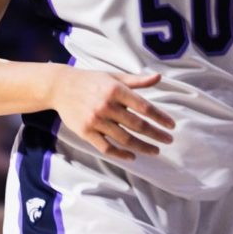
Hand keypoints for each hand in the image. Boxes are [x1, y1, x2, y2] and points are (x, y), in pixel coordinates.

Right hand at [50, 68, 174, 160]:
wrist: (60, 87)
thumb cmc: (92, 80)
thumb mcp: (114, 77)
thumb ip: (137, 81)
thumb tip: (159, 78)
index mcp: (116, 90)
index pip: (144, 107)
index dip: (160, 117)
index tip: (171, 126)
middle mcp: (106, 106)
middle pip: (137, 125)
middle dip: (155, 134)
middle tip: (168, 140)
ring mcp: (95, 120)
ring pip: (124, 139)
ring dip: (142, 147)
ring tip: (155, 150)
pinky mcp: (85, 132)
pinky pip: (105, 147)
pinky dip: (120, 154)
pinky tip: (132, 156)